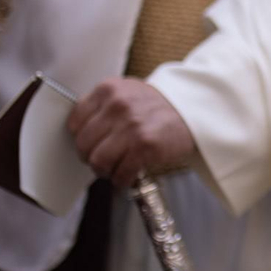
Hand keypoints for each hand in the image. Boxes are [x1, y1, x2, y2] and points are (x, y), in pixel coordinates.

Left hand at [68, 78, 196, 188]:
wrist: (195, 111)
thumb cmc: (159, 107)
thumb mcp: (128, 93)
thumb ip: (103, 106)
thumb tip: (80, 135)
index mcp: (108, 89)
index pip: (74, 121)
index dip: (82, 137)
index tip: (92, 143)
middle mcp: (117, 106)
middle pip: (84, 144)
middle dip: (91, 157)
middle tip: (103, 160)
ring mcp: (131, 126)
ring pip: (98, 161)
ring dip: (105, 171)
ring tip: (115, 169)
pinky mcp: (145, 146)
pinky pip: (121, 173)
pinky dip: (122, 180)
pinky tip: (129, 175)